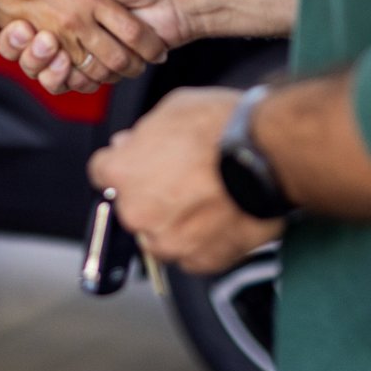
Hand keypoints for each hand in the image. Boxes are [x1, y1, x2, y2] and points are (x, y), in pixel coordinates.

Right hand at [0, 0, 166, 89]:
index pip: (20, 23)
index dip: (10, 31)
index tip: (10, 24)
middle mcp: (72, 23)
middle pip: (30, 51)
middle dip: (25, 50)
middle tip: (33, 35)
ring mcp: (89, 46)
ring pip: (50, 70)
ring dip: (44, 65)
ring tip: (50, 45)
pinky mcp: (107, 67)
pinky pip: (77, 82)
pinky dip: (68, 79)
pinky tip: (65, 61)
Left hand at [88, 87, 284, 274]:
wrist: (268, 156)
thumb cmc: (223, 128)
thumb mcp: (172, 108)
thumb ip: (144, 133)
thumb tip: (132, 142)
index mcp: (122, 172)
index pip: (103, 172)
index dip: (124, 163)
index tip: (138, 162)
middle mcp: (137, 212)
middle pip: (133, 206)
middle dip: (152, 194)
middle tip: (184, 177)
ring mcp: (168, 241)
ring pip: (162, 235)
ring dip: (177, 222)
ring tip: (208, 197)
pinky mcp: (201, 261)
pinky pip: (194, 253)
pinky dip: (204, 240)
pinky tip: (222, 215)